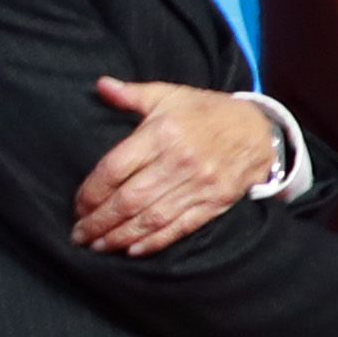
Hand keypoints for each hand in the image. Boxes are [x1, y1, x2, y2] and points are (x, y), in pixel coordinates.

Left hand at [72, 79, 280, 255]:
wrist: (259, 129)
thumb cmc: (206, 112)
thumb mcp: (171, 95)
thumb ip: (133, 94)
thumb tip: (100, 86)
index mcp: (163, 133)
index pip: (115, 169)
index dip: (92, 192)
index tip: (78, 205)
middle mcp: (180, 161)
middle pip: (129, 199)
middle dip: (99, 221)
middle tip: (79, 235)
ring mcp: (199, 185)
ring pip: (151, 218)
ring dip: (120, 236)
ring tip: (98, 246)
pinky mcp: (215, 202)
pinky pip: (180, 227)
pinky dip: (155, 241)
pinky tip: (133, 250)